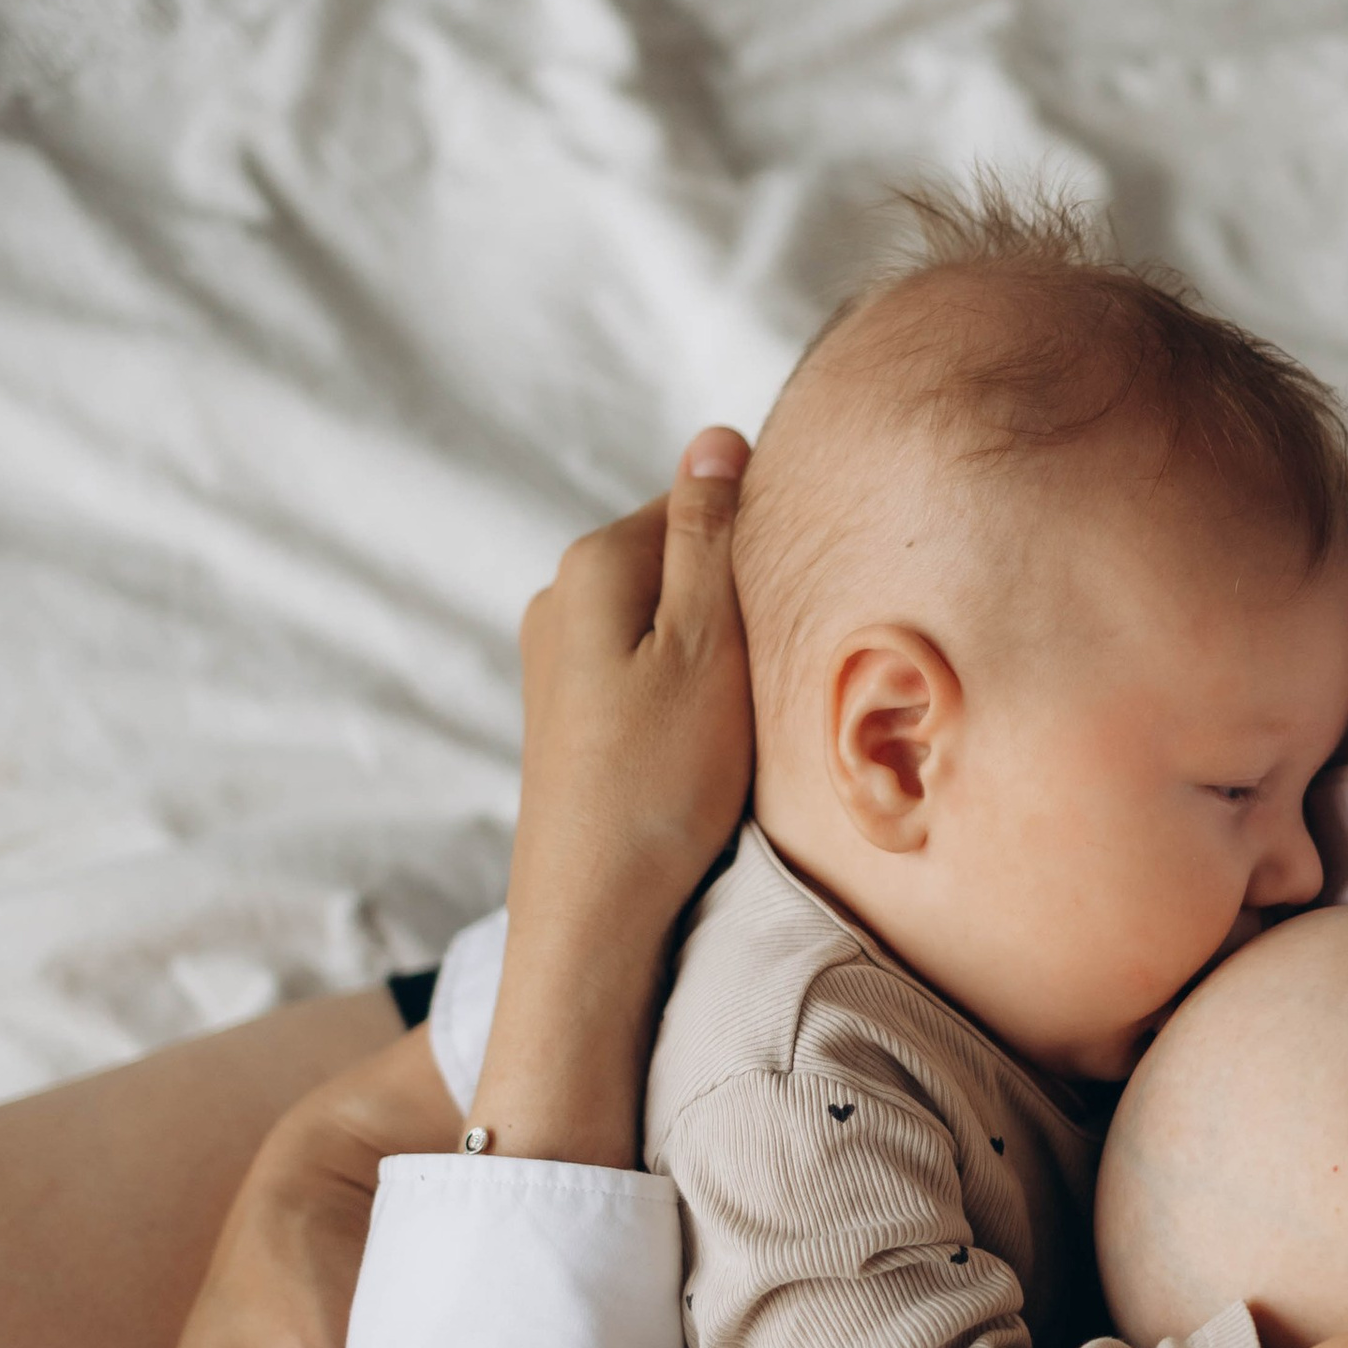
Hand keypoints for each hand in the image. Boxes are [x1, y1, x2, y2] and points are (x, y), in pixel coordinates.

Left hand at [505, 428, 752, 953]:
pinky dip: (685, 696)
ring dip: (715, 657)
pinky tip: (702, 748)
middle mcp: (560, 597)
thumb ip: (713, 536)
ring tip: (739, 721)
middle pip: (680, 563)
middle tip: (772, 676)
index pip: (702, 505)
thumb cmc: (661, 782)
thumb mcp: (709, 644)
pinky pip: (646, 672)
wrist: (592, 911)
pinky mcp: (566, 715)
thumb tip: (715, 436)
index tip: (792, 615)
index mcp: (594, 562)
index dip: (761, 553)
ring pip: (666, 622)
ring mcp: (556, 658)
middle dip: (735, 604)